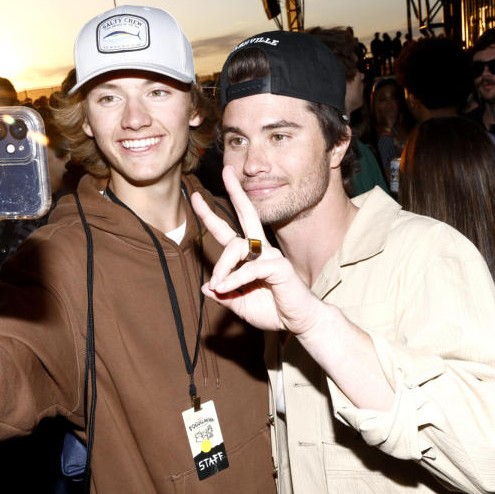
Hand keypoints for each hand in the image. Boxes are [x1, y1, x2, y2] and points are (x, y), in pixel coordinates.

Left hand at [189, 166, 323, 334]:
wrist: (299, 321)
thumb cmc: (273, 311)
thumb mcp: (240, 304)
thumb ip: (224, 294)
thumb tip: (206, 287)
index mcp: (251, 256)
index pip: (228, 231)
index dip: (210, 215)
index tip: (195, 198)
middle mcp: (261, 250)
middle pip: (246, 214)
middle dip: (235, 192)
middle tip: (225, 171)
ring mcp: (271, 255)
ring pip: (238, 247)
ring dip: (222, 266)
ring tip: (218, 284)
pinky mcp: (279, 266)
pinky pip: (249, 268)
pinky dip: (234, 279)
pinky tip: (226, 289)